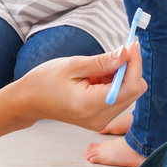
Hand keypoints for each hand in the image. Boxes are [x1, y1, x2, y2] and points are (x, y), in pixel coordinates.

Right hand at [16, 44, 146, 131]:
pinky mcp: (101, 120)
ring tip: (96, 71)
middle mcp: (99, 118)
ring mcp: (101, 122)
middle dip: (129, 69)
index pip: (129, 87)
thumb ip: (103, 61)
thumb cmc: (46, 81)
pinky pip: (120, 98)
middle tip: (113, 54)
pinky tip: (97, 79)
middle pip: (133, 91)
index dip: (135, 64)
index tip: (132, 44)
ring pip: (129, 94)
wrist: (31, 100)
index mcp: (90, 105)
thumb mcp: (74, 65)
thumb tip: (126, 53)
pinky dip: (115, 84)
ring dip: (120, 76)